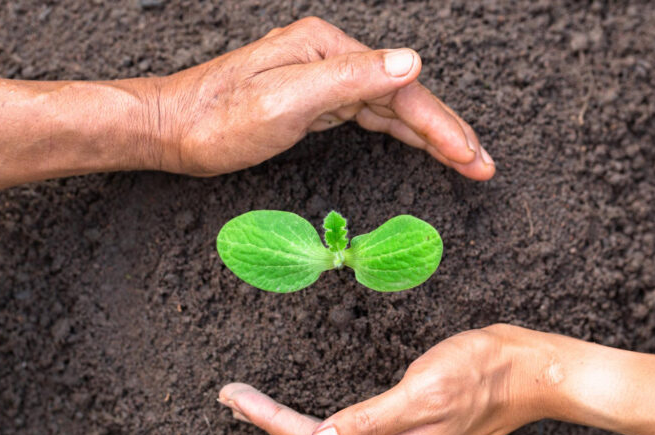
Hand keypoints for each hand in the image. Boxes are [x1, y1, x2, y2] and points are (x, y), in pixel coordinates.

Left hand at [153, 17, 494, 179]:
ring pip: (389, 108)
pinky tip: (416, 142)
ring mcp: (323, 80)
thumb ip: (350, 78)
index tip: (471, 156)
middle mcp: (330, 59)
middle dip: (446, 132)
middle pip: (403, 96)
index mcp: (328, 50)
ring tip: (463, 160)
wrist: (173, 130)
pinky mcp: (314, 102)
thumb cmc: (218, 119)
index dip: (441, 125)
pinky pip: (368, 116)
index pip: (401, 87)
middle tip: (481, 164)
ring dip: (428, 135)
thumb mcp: (286, 99)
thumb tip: (411, 62)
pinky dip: (398, 132)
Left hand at [218, 325, 542, 434]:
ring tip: (255, 408)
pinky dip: (323, 430)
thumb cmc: (482, 370)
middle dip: (272, 424)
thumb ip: (371, 421)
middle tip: (233, 398)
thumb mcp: (425, 389)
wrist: (530, 372)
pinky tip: (306, 420)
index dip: (270, 420)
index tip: (235, 397)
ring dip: (292, 428)